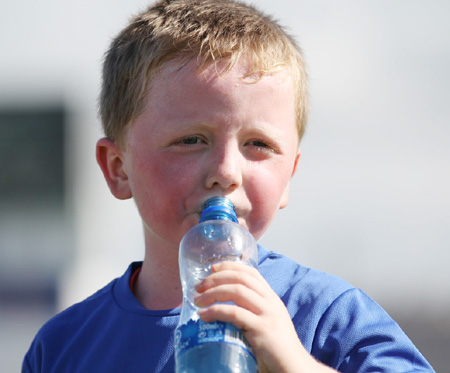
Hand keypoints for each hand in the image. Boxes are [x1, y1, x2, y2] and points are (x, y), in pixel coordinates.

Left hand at [194, 261, 335, 372]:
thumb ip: (250, 312)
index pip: (251, 272)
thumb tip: (222, 307)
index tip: (213, 268)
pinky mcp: (262, 329)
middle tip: (199, 286)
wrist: (294, 367)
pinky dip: (216, 311)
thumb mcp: (265, 322)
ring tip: (198, 300)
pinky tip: (205, 315)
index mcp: (271, 298)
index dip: (230, 266)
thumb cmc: (276, 349)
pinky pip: (235, 313)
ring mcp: (268, 314)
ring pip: (237, 291)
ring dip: (213, 293)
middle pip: (241, 278)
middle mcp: (271, 301)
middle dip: (216, 278)